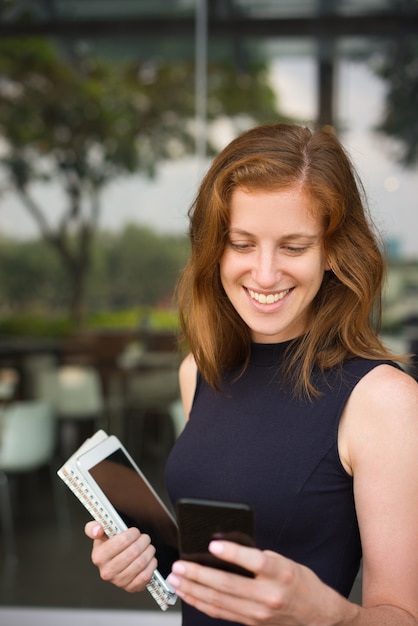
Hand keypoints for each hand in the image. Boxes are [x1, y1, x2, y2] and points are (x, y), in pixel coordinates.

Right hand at [84, 521, 156, 592]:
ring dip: (149, 551)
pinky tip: (150, 558)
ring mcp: (119, 582)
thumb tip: (97, 530)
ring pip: (141, 563)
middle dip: (143, 541)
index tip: (135, 531)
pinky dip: (151, 564)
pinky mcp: (130, 588)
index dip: (133, 534)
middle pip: (134, 552)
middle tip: (145, 537)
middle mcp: (107, 572)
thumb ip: (93, 527)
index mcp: (98, 557)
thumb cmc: (110, 544)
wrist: (116, 561)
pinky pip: (145, 576)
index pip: (122, 541)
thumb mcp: (100, 533)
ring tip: (148, 546)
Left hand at [167, 540, 348, 625]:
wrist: (318, 616)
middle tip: (179, 565)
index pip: (254, 562)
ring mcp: (259, 612)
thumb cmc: (301, 584)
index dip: (232, 553)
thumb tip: (226, 548)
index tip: (213, 544)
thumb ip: (259, 557)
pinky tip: (189, 594)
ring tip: (176, 579)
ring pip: (219, 601)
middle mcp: (269, 595)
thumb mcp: (286, 562)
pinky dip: (202, 603)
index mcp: (281, 574)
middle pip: (228, 585)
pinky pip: (221, 612)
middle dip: (199, 575)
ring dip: (194, 589)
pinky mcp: (251, 622)